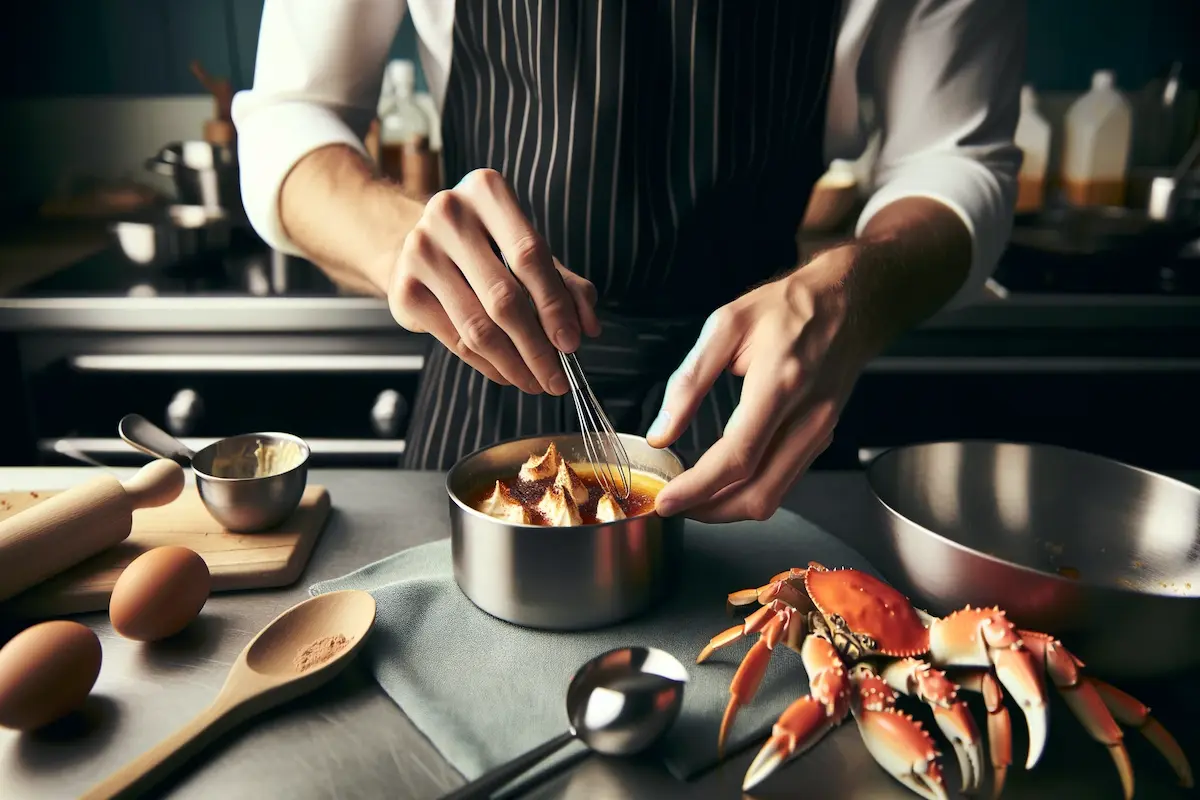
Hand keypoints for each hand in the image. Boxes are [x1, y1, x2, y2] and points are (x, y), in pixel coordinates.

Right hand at [387, 168, 601, 393]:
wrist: (418, 243)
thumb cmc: (485, 247)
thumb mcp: (528, 252)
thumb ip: (567, 283)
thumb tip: (588, 326)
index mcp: (486, 192)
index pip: (529, 255)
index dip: (555, 305)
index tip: (572, 343)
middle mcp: (448, 214)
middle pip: (503, 297)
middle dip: (537, 347)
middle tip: (557, 377)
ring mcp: (420, 251)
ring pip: (477, 327)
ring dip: (514, 364)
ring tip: (537, 381)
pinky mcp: (404, 289)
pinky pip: (455, 341)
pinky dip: (488, 365)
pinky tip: (507, 373)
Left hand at [647, 246, 872, 522]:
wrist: (848, 301)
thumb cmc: (788, 307)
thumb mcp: (726, 326)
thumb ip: (689, 381)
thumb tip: (663, 431)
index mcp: (780, 383)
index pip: (738, 458)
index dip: (698, 488)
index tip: (667, 501)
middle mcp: (807, 416)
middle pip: (757, 493)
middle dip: (709, 511)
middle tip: (673, 504)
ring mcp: (819, 432)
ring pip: (773, 496)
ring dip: (728, 508)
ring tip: (692, 497)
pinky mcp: (821, 438)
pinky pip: (784, 482)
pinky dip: (749, 492)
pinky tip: (723, 481)